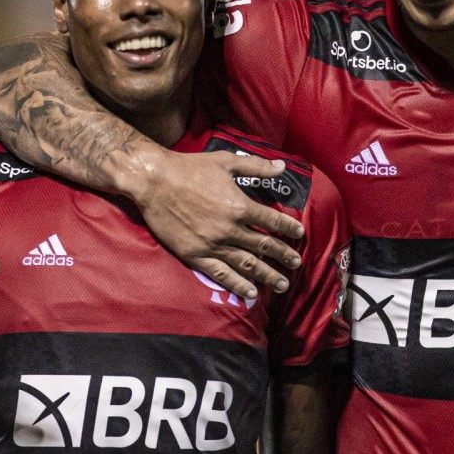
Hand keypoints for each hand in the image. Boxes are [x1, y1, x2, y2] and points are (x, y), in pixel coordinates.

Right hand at [136, 150, 304, 298]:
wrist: (154, 181)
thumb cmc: (189, 168)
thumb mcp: (226, 161)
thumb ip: (256, 167)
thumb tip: (282, 166)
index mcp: (239, 205)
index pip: (272, 221)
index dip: (288, 228)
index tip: (299, 234)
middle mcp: (230, 228)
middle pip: (264, 246)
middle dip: (283, 256)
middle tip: (296, 264)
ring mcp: (213, 244)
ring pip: (247, 264)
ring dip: (267, 275)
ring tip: (282, 284)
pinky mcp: (195, 254)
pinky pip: (221, 273)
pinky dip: (238, 284)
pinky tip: (251, 292)